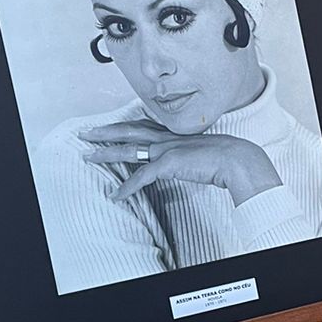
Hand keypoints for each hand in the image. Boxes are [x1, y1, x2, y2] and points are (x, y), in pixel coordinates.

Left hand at [79, 121, 281, 205]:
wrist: (236, 159)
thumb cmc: (225, 158)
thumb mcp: (201, 151)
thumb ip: (187, 153)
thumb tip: (185, 160)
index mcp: (173, 133)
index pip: (142, 126)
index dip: (123, 126)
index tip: (108, 127)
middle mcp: (166, 137)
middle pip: (128, 131)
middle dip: (105, 132)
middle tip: (85, 133)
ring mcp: (166, 149)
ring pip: (128, 149)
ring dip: (106, 154)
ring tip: (88, 157)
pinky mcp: (169, 164)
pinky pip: (141, 176)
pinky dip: (127, 187)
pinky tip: (116, 195)